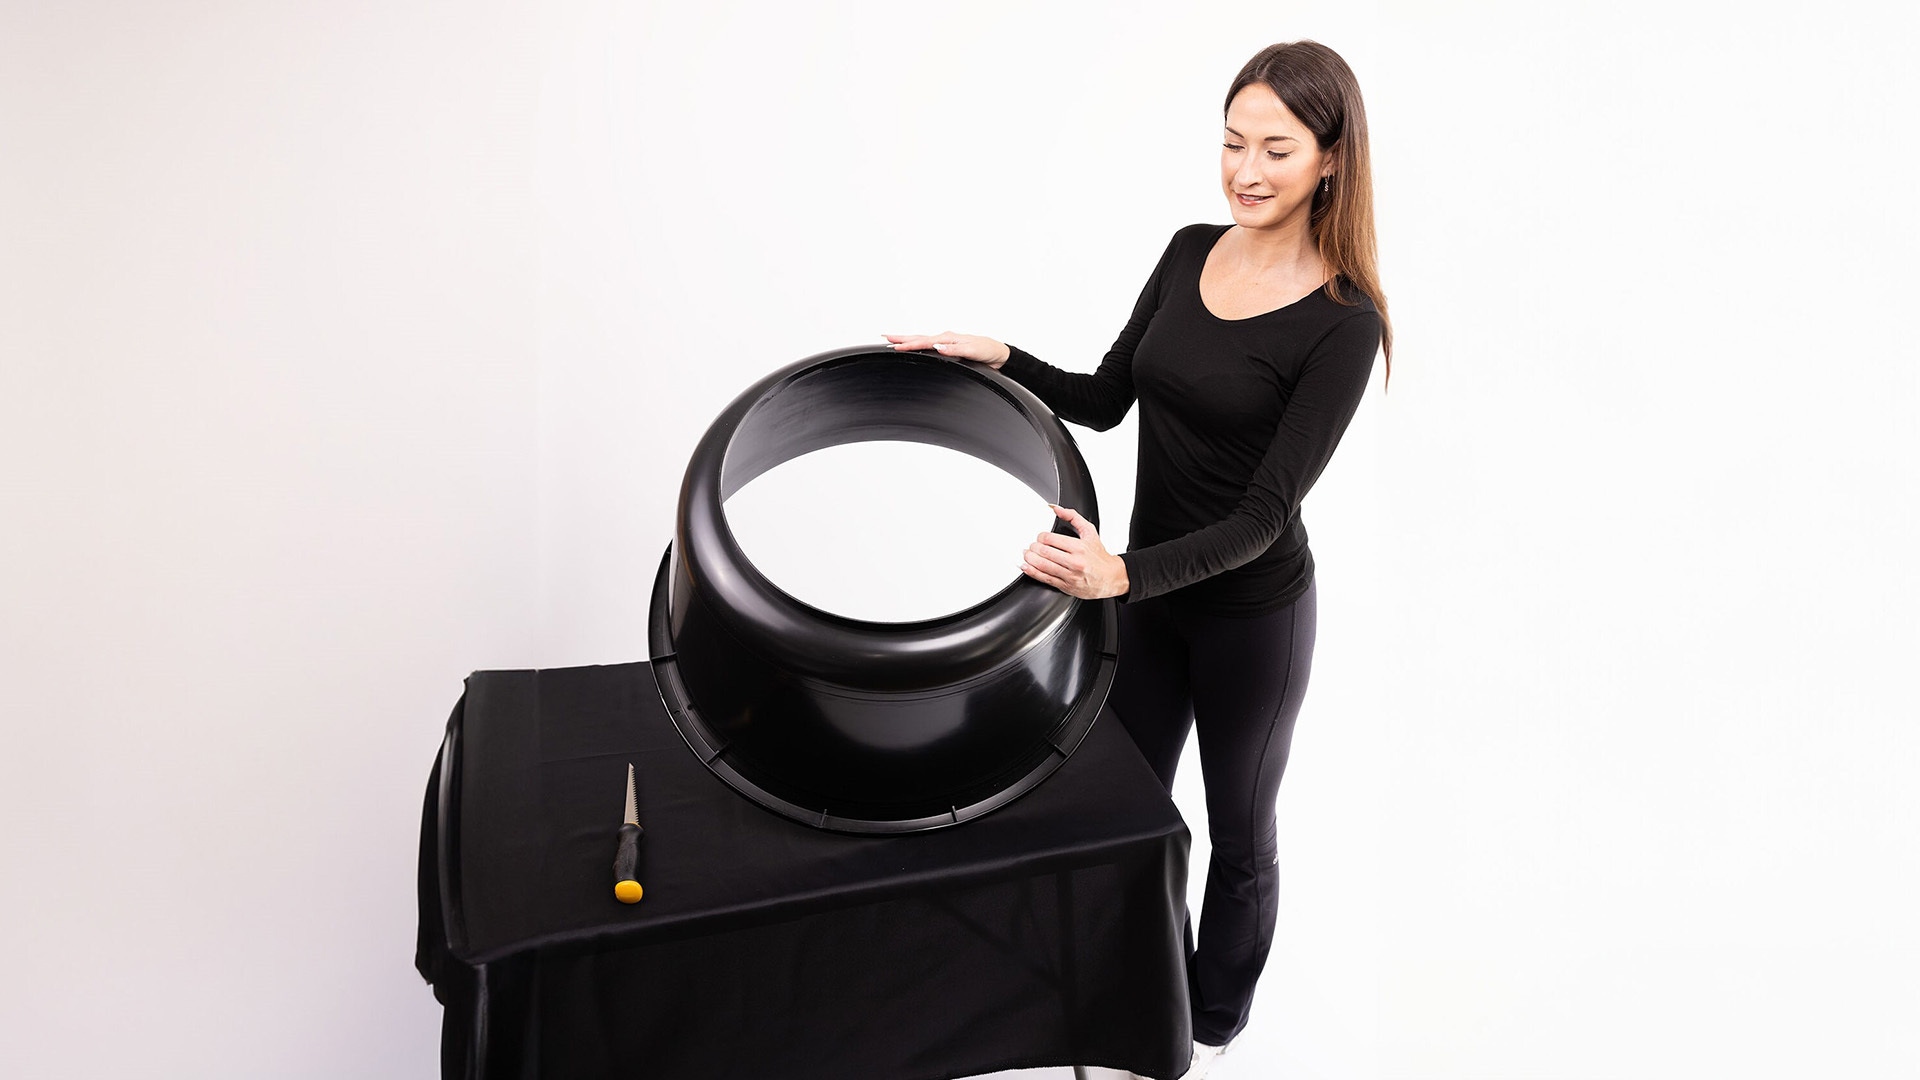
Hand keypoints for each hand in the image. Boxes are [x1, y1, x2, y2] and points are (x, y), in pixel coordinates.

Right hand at [882, 331, 1011, 368]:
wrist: (999, 355)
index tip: (895, 346)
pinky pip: (928, 346)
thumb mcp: (973, 351)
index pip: (924, 342)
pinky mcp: (948, 349)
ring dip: (907, 340)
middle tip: (885, 337)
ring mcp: (946, 343)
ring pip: (922, 341)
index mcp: (949, 338)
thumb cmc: (988, 351)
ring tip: (892, 340)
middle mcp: (945, 339)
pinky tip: (912, 347)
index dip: (909, 344)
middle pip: (919, 338)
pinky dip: (917, 345)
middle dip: (902, 338)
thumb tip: (938, 347)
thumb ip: (955, 349)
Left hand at [1022, 504, 1128, 599]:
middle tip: (1031, 546)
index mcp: (1079, 547)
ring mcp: (1069, 576)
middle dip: (1033, 548)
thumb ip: (1073, 517)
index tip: (1040, 537)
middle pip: (1045, 552)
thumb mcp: (1090, 532)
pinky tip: (1026, 567)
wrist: (1111, 578)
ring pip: (1043, 566)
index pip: (1050, 539)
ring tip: (1026, 554)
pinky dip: (1032, 572)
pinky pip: (1045, 578)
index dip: (1040, 537)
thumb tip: (1056, 508)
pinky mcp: (1066, 586)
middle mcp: (1074, 562)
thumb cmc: (1099, 556)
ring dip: (1030, 559)